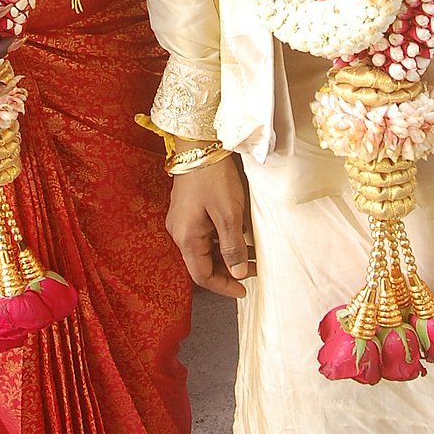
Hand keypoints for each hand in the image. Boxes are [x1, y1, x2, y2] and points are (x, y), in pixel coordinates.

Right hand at [166, 155, 253, 298]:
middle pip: (203, 262)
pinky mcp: (188, 207)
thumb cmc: (213, 178)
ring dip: (227, 253)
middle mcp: (179, 231)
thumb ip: (232, 247)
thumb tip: (238, 274)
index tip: (244, 290)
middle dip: (229, 269)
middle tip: (254, 269)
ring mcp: (182, 218)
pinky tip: (240, 234)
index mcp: (186, 237)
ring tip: (252, 253)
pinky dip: (221, 239)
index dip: (224, 286)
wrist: (199, 142)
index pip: (202, 275)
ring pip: (205, 247)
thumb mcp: (228, 214)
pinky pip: (204, 232)